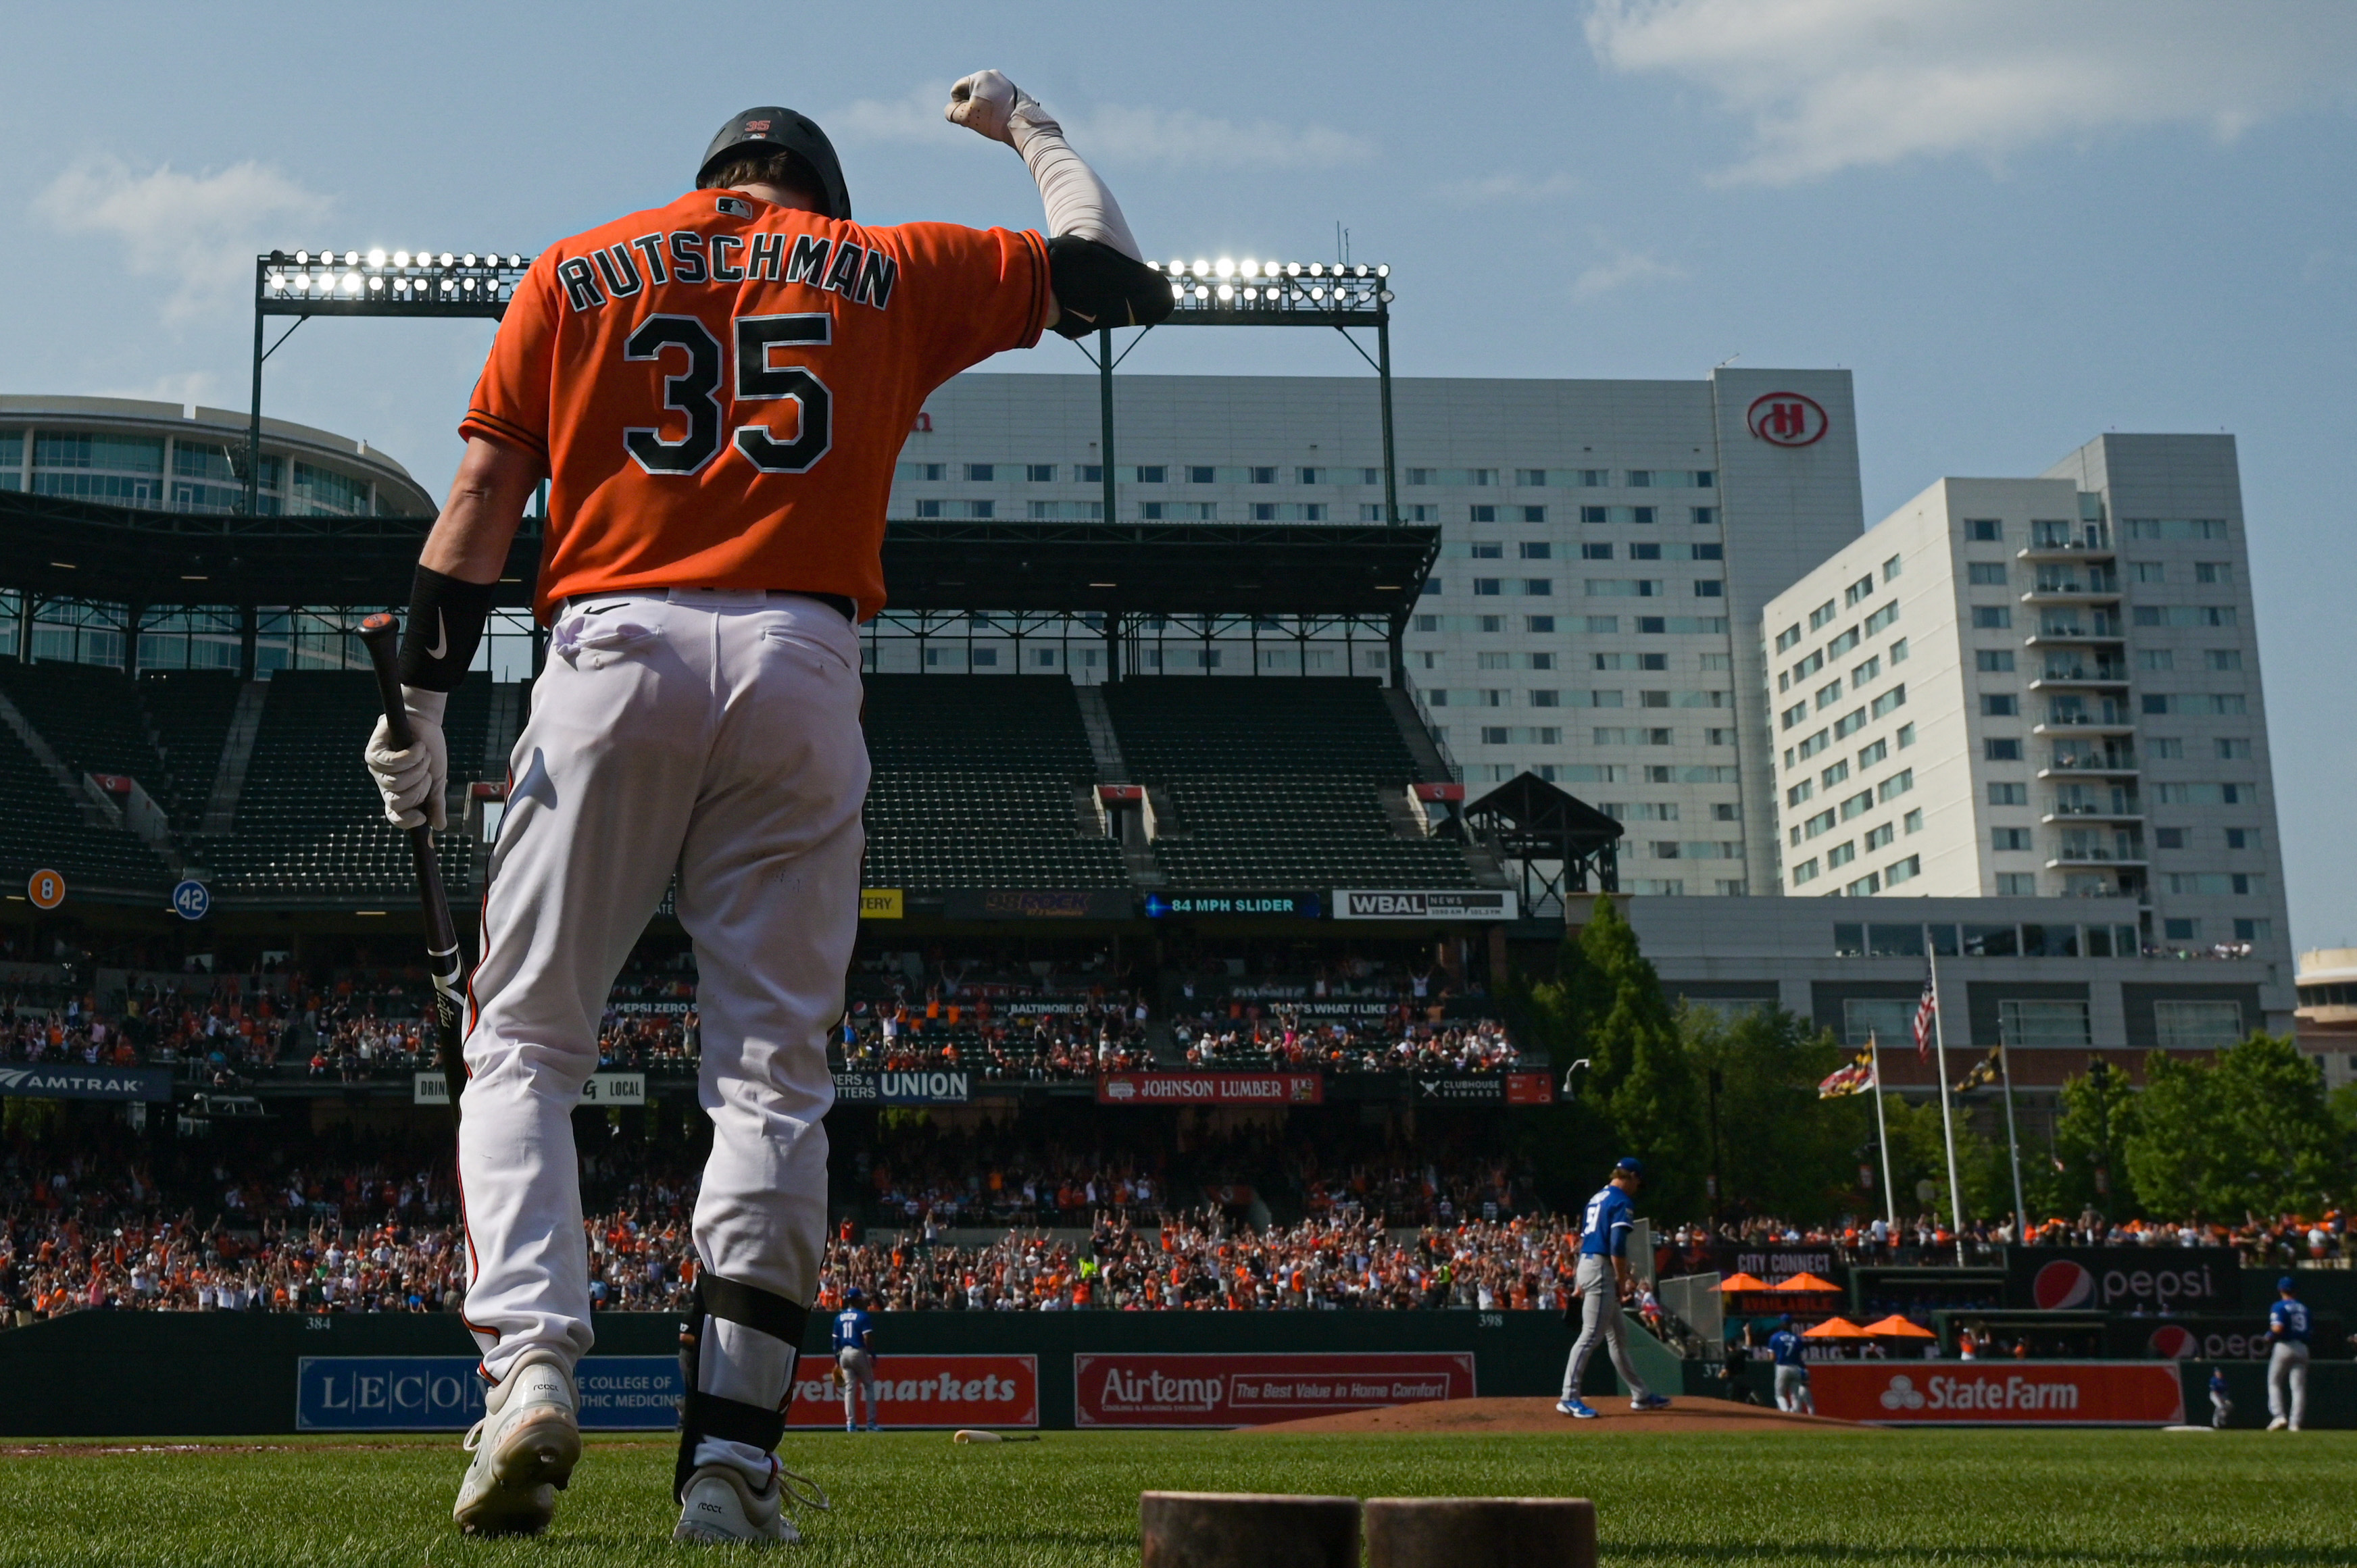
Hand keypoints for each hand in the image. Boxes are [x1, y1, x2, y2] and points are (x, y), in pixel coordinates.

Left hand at [365, 688, 448, 828]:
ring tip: (422, 753)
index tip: (422, 817)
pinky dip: (411, 755)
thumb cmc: (430, 751)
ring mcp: (376, 770)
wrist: (425, 723)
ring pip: (396, 782)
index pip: (395, 817)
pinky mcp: (373, 754)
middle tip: (426, 772)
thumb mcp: (437, 780)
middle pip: (398, 801)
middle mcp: (385, 785)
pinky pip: (392, 763)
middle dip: (419, 787)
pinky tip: (417, 746)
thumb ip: (436, 803)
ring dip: (418, 767)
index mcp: (399, 795)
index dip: (407, 821)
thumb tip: (439, 827)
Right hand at [945, 70, 1043, 146]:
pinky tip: (999, 119)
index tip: (967, 117)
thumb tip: (951, 110)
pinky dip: (994, 108)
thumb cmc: (994, 120)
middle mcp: (992, 75)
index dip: (957, 105)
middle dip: (970, 106)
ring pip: (984, 96)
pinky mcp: (1014, 91)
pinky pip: (996, 98)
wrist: (1023, 125)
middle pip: (971, 92)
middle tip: (978, 121)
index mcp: (979, 76)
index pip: (957, 89)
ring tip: (990, 121)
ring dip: (981, 108)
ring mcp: (1005, 82)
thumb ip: (951, 112)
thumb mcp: (966, 117)